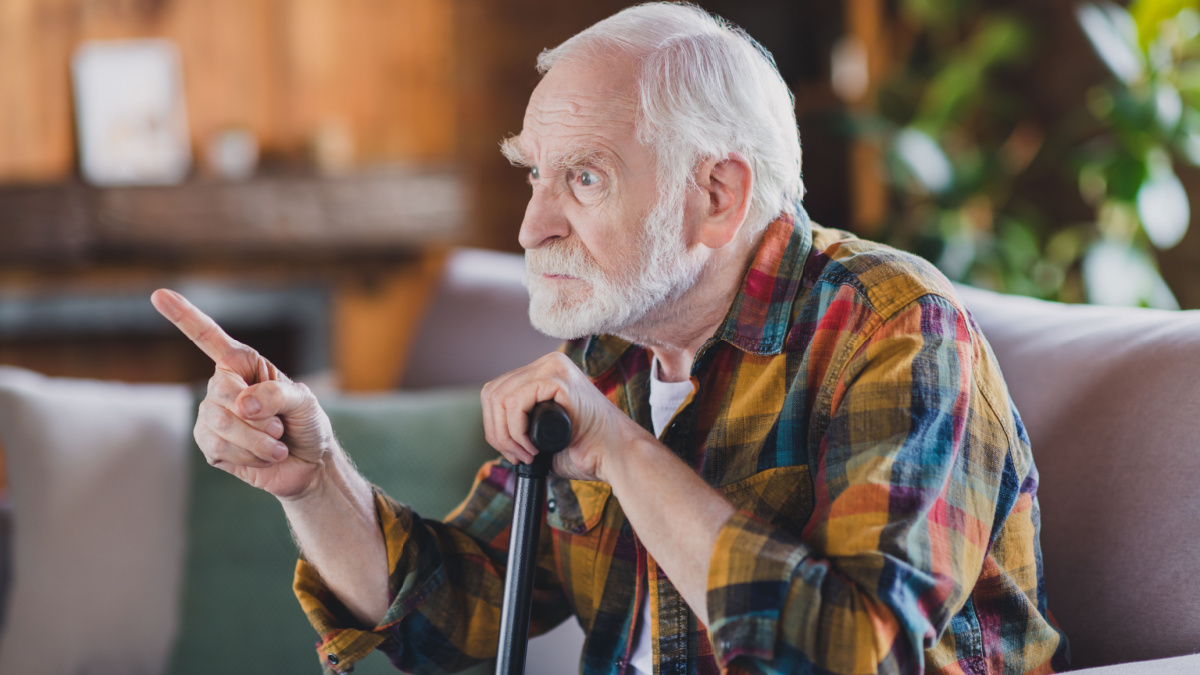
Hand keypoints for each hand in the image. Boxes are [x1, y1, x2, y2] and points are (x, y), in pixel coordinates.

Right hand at [151, 289, 337, 498]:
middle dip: (257, 415)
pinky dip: (249, 455)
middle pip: (220, 391)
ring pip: (220, 424)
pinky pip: (219, 448)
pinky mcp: (210, 446)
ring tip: (276, 443)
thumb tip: (243, 404)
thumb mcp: (303, 400)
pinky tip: (264, 455)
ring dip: (258, 439)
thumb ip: (277, 394)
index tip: (159, 294)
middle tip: (280, 426)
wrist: (309, 463)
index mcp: (243, 365)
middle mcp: (223, 387)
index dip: (185, 317)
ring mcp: (212, 417)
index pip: (208, 338)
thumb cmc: (307, 423)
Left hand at [480, 352, 651, 482]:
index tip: (513, 452)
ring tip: (526, 453)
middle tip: (517, 455)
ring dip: (506, 434)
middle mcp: (548, 363)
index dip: (495, 427)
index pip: (497, 392)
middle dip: (497, 432)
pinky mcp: (557, 378)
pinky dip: (516, 430)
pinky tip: (533, 446)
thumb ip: (520, 424)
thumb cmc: (587, 450)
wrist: (617, 456)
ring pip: (500, 397)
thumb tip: (493, 430)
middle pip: (493, 393)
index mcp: (544, 372)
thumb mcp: (543, 432)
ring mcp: (553, 367)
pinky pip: (515, 402)